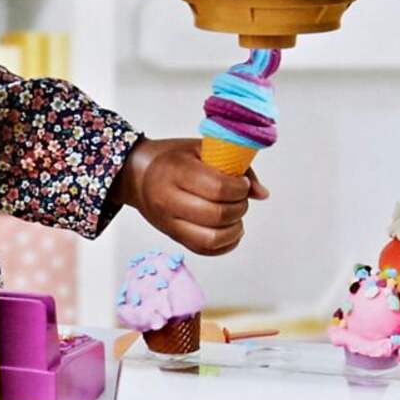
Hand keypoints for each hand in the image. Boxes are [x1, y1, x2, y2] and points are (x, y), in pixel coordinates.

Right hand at [116, 135, 262, 256]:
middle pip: (216, 215)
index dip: (239, 188)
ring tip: (236, 215)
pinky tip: (230, 230)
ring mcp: (169, 223)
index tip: (242, 184)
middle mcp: (168, 200)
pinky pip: (204, 250)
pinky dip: (225, 244)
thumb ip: (234, 166)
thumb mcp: (200, 148)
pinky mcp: (173, 237)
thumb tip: (261, 194)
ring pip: (210, 239)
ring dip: (234, 229)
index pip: (217, 188)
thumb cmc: (173, 158)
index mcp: (175, 172)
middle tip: (240, 198)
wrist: (138, 176)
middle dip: (238, 208)